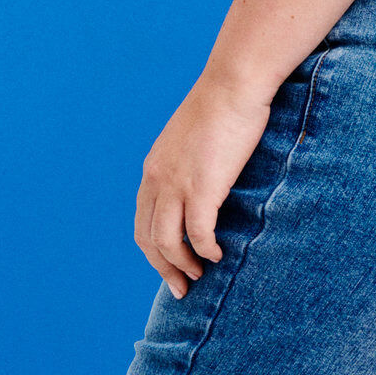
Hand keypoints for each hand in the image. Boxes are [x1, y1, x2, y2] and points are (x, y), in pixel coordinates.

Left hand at [134, 69, 273, 298]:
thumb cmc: (223, 107)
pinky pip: (198, 233)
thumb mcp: (195, 139)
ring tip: (199, 277)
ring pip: (167, 241)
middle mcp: (157, 179)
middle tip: (182, 288)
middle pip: (148, 238)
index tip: (172, 268)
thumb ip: (191, 163)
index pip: (142, 221)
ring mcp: (177, 184)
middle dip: (163, 268)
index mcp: (153, 169)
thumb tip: (206, 181)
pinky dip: (205, 250)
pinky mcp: (202, 186)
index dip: (154, 251)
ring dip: (181, 265)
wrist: (233, 85)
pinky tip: (218, 256)